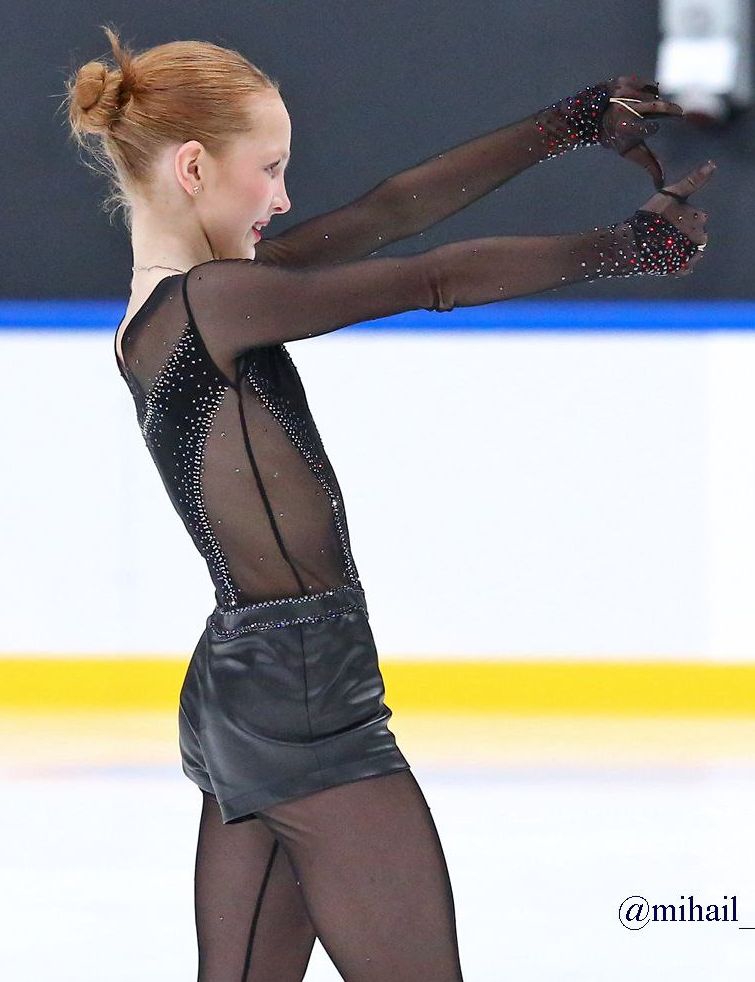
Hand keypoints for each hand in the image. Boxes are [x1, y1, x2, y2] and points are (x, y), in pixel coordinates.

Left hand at [597, 74, 684, 188]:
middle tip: (679, 112)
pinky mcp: (623, 80)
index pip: (649, 128)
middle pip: (656, 105)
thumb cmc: (617, 138)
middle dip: (669, 108)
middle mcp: (623, 109)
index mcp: (624, 129)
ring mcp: (623, 92)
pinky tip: (644, 97)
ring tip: (650, 109)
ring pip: (652, 95)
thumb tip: (662, 185)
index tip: (654, 128)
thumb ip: (649, 165)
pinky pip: (647, 84)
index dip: (652, 128)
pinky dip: (649, 91)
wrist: (593, 117)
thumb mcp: (631, 152)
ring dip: (655, 102)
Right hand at [628, 160, 715, 276]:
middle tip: (663, 231)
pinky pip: (685, 267)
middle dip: (684, 232)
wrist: (634, 244)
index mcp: (699, 218)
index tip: (669, 217)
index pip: (697, 216)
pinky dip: (678, 263)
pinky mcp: (681, 269)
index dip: (682, 216)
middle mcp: (700, 238)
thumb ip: (693, 181)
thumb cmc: (652, 217)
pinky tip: (665, 257)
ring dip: (680, 247)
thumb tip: (713, 164)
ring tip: (662, 244)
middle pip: (695, 233)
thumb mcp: (671, 193)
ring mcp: (691, 255)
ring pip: (690, 249)